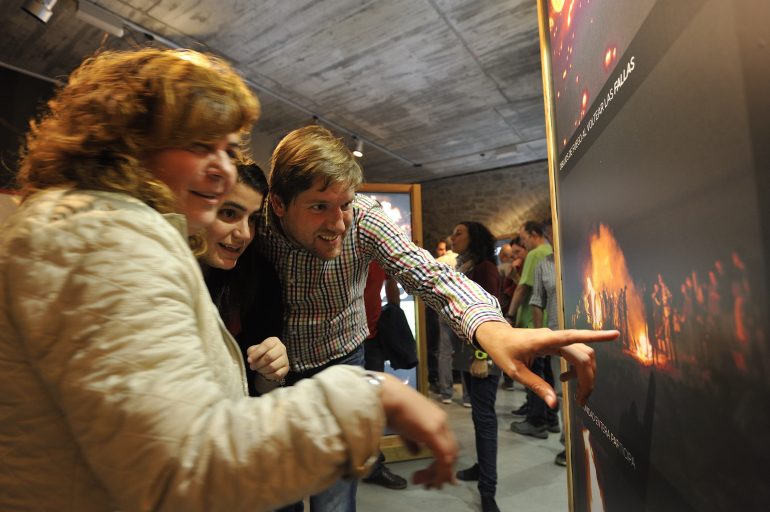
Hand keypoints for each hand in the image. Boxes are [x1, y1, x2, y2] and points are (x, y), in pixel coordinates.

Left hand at [247, 337, 289, 380]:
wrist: (271, 360)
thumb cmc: (262, 353)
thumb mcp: (255, 349)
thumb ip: (251, 352)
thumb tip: (251, 358)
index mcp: (274, 341)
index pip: (266, 345)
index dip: (256, 353)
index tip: (249, 360)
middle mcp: (282, 348)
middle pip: (269, 356)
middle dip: (258, 363)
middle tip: (252, 367)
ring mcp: (285, 358)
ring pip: (273, 366)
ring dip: (262, 370)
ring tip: (258, 370)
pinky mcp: (286, 368)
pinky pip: (277, 374)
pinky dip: (269, 375)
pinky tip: (265, 373)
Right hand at [377, 373, 457, 488]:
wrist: (387, 396)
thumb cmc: (390, 407)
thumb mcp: (403, 427)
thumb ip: (412, 440)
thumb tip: (416, 452)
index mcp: (436, 419)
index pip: (447, 444)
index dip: (443, 462)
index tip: (436, 476)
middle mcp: (442, 422)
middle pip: (451, 452)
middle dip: (443, 471)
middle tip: (434, 485)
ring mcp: (439, 426)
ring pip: (449, 456)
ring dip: (439, 473)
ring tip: (429, 484)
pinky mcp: (432, 432)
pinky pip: (443, 457)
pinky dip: (438, 471)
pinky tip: (429, 479)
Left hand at [474, 322, 617, 406]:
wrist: (495, 336)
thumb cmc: (503, 351)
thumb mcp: (516, 372)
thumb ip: (536, 386)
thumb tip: (554, 404)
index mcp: (545, 341)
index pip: (574, 336)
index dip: (596, 336)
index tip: (615, 334)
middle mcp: (554, 338)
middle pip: (583, 354)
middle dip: (588, 378)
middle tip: (582, 401)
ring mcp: (556, 339)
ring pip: (582, 354)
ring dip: (585, 374)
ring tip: (578, 395)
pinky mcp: (556, 343)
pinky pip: (574, 354)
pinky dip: (577, 369)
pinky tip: (566, 379)